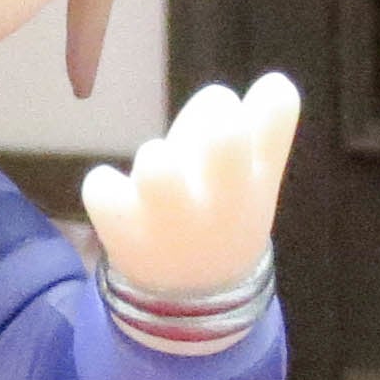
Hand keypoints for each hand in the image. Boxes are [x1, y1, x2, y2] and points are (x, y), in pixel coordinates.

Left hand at [80, 72, 299, 298]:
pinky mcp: (125, 234)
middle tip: (208, 129)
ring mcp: (172, 221)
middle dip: (216, 118)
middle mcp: (220, 200)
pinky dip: (103, 184)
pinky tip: (116, 193)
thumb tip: (277, 82)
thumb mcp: (254, 177)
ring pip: (158, 167)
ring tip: (156, 169)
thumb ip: (266, 130)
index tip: (255, 99)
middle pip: (226, 137)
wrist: (193, 296)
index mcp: (254, 178)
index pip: (276, 117)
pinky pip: (102, 189)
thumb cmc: (223, 214)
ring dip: (155, 157)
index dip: (268, 97)